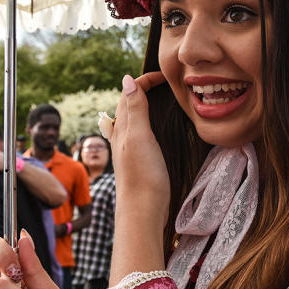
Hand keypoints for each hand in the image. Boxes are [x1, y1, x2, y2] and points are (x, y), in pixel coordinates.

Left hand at [112, 72, 169, 204]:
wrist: (142, 212)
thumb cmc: (142, 175)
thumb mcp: (139, 137)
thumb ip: (135, 108)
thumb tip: (127, 79)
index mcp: (122, 127)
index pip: (129, 93)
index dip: (145, 80)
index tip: (166, 76)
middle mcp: (122, 136)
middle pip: (129, 104)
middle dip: (143, 89)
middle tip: (166, 84)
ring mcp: (129, 150)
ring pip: (133, 120)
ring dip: (144, 105)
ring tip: (162, 100)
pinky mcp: (138, 162)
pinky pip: (140, 134)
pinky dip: (148, 123)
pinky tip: (156, 131)